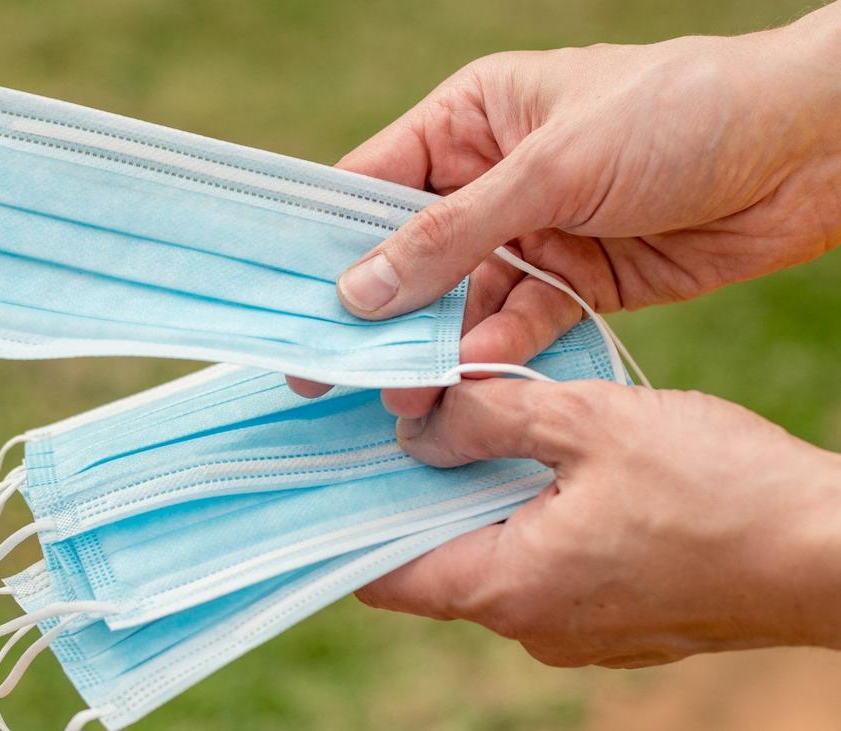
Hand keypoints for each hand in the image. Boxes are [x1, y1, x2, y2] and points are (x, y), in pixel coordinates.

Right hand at [288, 3, 840, 406]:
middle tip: (328, 375)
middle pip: (411, 254)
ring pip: (461, 301)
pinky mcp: (579, 282)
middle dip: (379, 314)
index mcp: (471, 118)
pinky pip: (520, 324)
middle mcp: (492, 177)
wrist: (811, 149)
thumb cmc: (678, 115)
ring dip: (436, 348)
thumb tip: (359, 291)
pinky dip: (499, 354)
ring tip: (407, 398)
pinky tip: (473, 380)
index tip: (291, 304)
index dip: (330, 243)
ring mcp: (534, 233)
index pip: (374, 182)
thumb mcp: (551, 166)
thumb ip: (451, 235)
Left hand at [356, 379, 840, 666]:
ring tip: (491, 428)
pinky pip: (550, 569)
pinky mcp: (621, 620)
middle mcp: (534, 627)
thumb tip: (417, 424)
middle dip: (421, 494)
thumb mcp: (590, 423)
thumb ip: (489, 415)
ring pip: (498, 560)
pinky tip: (558, 465)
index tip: (333, 469)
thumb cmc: (721, 489)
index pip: (383, 576)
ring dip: (486, 500)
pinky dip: (536, 520)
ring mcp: (581, 632)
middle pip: (438, 561)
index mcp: (509, 588)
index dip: (347, 522)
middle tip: (414, 423)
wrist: (836, 554)